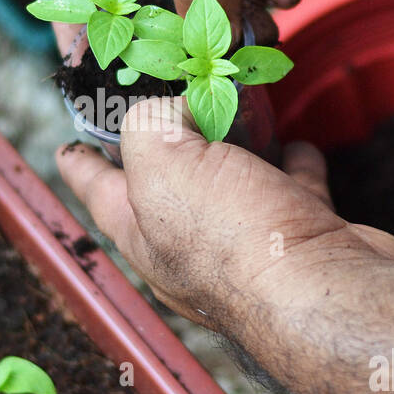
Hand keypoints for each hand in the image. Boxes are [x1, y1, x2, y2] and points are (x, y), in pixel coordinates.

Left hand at [56, 98, 393, 334]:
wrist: (325, 293)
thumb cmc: (234, 236)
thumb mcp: (162, 162)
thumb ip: (151, 122)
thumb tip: (179, 109)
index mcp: (141, 232)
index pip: (95, 188)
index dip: (80, 162)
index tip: (68, 147)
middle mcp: (187, 247)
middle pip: (166, 183)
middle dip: (167, 141)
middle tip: (171, 100)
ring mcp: (246, 246)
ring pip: (231, 184)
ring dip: (234, 147)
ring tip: (235, 110)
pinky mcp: (299, 240)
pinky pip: (291, 190)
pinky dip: (293, 164)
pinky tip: (295, 144)